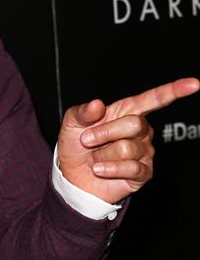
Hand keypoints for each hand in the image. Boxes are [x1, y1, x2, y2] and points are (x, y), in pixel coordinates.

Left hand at [57, 77, 199, 203]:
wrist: (74, 175)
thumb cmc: (76, 144)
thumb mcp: (72, 123)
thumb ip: (82, 112)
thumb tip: (97, 104)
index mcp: (126, 112)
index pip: (153, 99)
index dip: (174, 90)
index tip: (193, 84)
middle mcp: (140, 130)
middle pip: (134, 124)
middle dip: (105, 132)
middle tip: (87, 140)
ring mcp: (144, 151)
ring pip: (128, 148)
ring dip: (103, 154)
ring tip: (95, 157)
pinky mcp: (143, 172)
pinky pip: (131, 168)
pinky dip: (109, 168)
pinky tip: (100, 169)